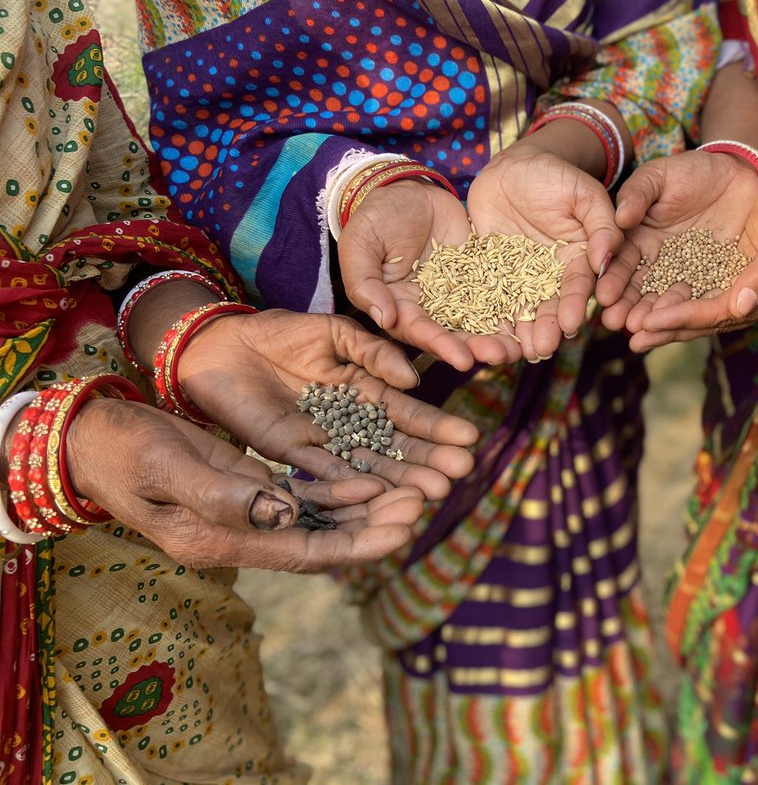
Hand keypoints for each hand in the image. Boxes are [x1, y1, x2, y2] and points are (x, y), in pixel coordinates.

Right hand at [66, 398, 425, 570]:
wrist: (92, 441)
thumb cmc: (123, 451)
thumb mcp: (166, 466)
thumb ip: (222, 493)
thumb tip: (282, 510)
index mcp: (222, 540)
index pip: (307, 552)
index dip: (360, 541)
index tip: (406, 523)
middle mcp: (243, 534)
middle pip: (326, 539)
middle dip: (378, 522)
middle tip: (427, 495)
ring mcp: (247, 513)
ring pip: (323, 518)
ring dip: (369, 504)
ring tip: (417, 484)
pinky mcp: (250, 489)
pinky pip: (307, 496)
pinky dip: (342, 487)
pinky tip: (377, 471)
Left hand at [177, 309, 477, 499]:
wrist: (219, 347)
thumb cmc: (277, 332)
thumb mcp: (333, 332)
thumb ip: (372, 351)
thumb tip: (413, 378)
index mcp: (365, 389)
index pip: (407, 412)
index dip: (436, 426)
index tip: (468, 439)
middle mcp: (350, 421)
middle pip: (395, 446)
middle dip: (428, 459)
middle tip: (460, 473)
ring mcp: (323, 440)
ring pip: (368, 465)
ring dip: (400, 480)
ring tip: (434, 491)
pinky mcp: (291, 454)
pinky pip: (325, 473)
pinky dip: (351, 485)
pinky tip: (380, 496)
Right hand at [339, 180, 520, 369]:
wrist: (406, 190)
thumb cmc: (374, 218)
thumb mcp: (361, 245)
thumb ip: (365, 282)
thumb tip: (383, 319)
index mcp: (398, 306)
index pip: (420, 331)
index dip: (441, 345)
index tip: (463, 360)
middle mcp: (430, 306)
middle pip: (455, 333)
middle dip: (478, 346)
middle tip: (501, 355)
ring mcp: (457, 291)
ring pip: (480, 319)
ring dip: (499, 335)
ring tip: (522, 347)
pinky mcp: (479, 274)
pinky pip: (498, 292)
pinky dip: (514, 306)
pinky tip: (533, 316)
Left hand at [465, 144, 620, 359]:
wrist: (513, 166)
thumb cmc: (556, 174)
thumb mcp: (585, 193)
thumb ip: (602, 224)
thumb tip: (606, 259)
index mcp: (578, 260)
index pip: (578, 287)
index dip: (574, 305)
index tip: (571, 324)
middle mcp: (550, 276)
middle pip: (549, 307)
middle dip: (546, 330)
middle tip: (541, 350)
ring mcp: (519, 278)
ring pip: (519, 310)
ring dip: (517, 333)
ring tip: (512, 353)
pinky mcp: (491, 274)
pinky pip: (487, 297)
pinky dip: (484, 317)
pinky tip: (480, 335)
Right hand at [596, 150, 757, 333]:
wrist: (738, 174)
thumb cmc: (692, 171)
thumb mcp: (659, 175)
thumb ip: (638, 194)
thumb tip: (619, 218)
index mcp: (638, 241)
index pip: (621, 264)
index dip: (612, 279)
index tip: (603, 295)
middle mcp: (658, 264)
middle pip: (639, 290)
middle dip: (627, 307)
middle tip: (617, 324)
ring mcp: (687, 274)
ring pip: (668, 300)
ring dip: (654, 317)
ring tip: (641, 331)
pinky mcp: (716, 280)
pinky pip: (703, 298)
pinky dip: (692, 312)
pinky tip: (680, 325)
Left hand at [624, 163, 757, 351]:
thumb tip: (738, 308)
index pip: (722, 313)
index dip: (684, 319)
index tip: (648, 323)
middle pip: (706, 318)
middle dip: (667, 328)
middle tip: (629, 338)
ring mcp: (745, 285)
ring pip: (699, 307)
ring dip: (666, 318)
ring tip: (630, 328)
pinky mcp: (733, 271)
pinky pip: (699, 289)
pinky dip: (673, 297)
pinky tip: (648, 301)